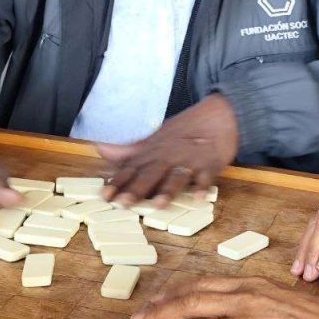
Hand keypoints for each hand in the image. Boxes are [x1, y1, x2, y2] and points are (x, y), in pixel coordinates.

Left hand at [98, 93, 238, 205]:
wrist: (218, 115)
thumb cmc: (183, 132)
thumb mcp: (154, 138)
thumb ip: (129, 149)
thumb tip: (101, 149)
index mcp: (154, 152)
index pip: (132, 168)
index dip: (117, 182)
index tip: (104, 194)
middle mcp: (168, 156)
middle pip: (150, 174)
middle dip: (136, 189)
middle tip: (123, 203)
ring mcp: (189, 160)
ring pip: (176, 176)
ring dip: (168, 190)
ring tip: (159, 204)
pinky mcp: (210, 164)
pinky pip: (207, 176)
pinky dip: (204, 186)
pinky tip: (199, 196)